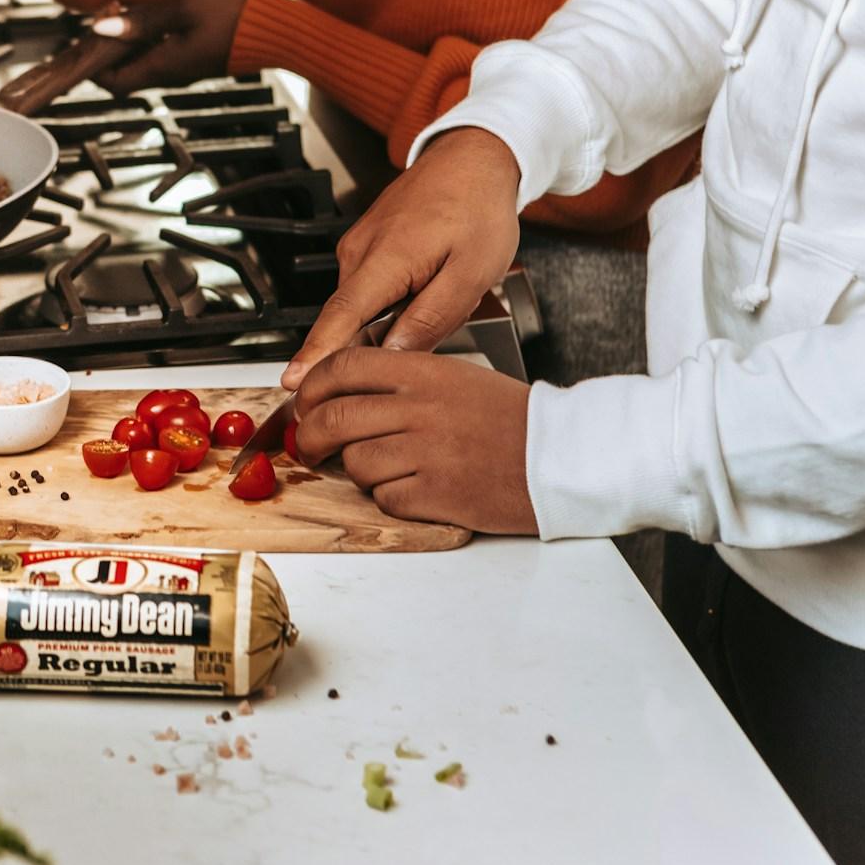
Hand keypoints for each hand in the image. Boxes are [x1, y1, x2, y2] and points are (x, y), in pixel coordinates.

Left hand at [90, 0, 248, 93]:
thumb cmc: (233, 18)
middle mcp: (170, 75)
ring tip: (129, 7)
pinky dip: (145, 36)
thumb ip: (142, 19)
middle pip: (123, 73)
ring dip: (127, 38)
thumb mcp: (184, 9)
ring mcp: (182, 68)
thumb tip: (101, 27)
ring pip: (140, 61)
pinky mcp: (192, 59)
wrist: (276, 30)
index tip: (95, 31)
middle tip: (112, 11)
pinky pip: (158, 53)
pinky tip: (151, 13)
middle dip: (108, 45)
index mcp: (164, 67)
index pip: (112, 83)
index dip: (94, 63)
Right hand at [282, 128, 521, 385]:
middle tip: (426, 333)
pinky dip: (393, 301)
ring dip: (392, 319)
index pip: (341, 317)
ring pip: (365, 306)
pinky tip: (428, 286)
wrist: (472, 159)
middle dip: (375, 344)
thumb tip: (393, 354)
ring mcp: (361, 245)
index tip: (292, 381)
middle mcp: (361, 251)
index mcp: (386, 258)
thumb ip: (430, 319)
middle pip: (351, 319)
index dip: (317, 353)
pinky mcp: (367, 245)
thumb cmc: (477, 208)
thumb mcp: (471, 274)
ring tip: (441, 296)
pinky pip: (372, 289)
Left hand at [294, 348, 536, 533]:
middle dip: (311, 436)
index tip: (304, 401)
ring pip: (356, 462)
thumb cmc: (509, 419)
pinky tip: (414, 487)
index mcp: (423, 372)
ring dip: (359, 470)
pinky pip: (384, 497)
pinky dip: (390, 497)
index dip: (312, 386)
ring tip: (387, 467)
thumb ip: (399, 381)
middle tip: (310, 445)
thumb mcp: (453, 377)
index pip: (344, 367)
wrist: (559, 456)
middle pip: (334, 418)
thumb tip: (340, 392)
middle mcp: (420, 408)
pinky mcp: (436, 494)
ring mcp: (427, 452)